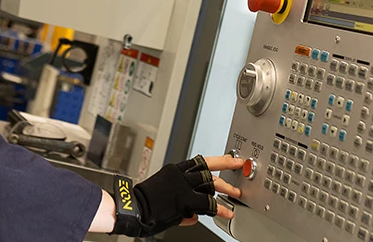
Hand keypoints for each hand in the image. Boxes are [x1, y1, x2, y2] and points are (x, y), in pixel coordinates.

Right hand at [110, 154, 242, 236]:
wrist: (133, 208)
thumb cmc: (143, 203)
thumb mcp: (164, 195)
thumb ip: (182, 204)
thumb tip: (193, 215)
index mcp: (174, 170)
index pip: (200, 161)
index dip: (218, 159)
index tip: (230, 158)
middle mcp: (179, 175)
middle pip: (208, 167)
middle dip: (226, 167)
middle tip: (238, 167)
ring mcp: (183, 186)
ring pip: (210, 183)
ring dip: (226, 189)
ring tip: (235, 194)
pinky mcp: (184, 200)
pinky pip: (207, 204)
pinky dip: (219, 208)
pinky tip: (226, 212)